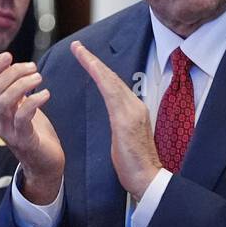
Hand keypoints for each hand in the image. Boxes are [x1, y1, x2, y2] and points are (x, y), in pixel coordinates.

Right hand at [0, 52, 64, 204]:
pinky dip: (34, 101)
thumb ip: (14, 91)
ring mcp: (7, 131)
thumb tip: (13, 67)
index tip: (9, 56)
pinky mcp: (23, 139)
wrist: (44, 163)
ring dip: (23, 84)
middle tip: (33, 68)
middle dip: (14, 72)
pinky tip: (46, 95)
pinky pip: (22, 116)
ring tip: (39, 78)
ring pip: (5, 100)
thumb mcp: (21, 108)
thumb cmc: (35, 132)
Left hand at [71, 40, 161, 201]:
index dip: (100, 71)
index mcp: (134, 111)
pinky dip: (100, 76)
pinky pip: (110, 92)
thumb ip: (120, 125)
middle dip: (94, 60)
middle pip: (112, 78)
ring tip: (79, 50)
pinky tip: (90, 66)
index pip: (114, 86)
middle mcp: (135, 106)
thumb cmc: (135, 165)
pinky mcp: (126, 119)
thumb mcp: (124, 139)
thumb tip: (114, 119)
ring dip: (93, 63)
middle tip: (77, 46)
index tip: (87, 59)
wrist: (148, 180)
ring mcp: (132, 112)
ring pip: (110, 80)